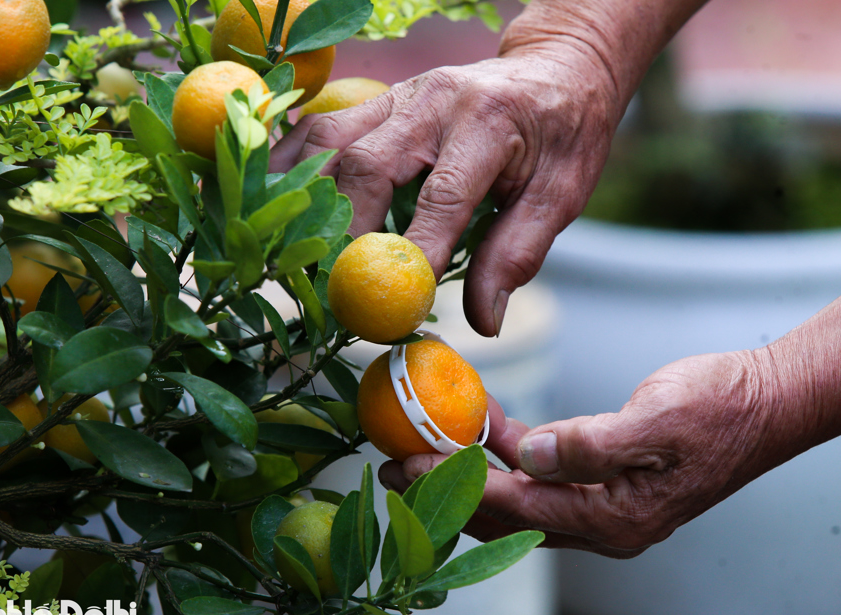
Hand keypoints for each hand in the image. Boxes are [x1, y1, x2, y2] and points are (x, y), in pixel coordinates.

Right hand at [271, 40, 617, 336]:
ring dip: (307, 199)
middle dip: (347, 232)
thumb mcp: (561, 195)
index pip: (444, 196)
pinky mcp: (380, 99)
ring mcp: (400, 93)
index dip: (416, 253)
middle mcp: (435, 100)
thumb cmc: (564, 135)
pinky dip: (293, 164)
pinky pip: (321, 128)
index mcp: (491, 122)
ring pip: (331, 140)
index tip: (398, 305)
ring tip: (293, 252)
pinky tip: (275, 200)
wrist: (558, 68)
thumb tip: (483, 321)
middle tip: (338, 289)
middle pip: (368, 163)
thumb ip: (518, 254)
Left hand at [380, 350, 798, 557]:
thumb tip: (530, 455)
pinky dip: (508, 452)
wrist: (767, 404)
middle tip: (391, 467)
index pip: (515, 506)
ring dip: (470, 472)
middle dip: (446, 492)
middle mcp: (603, 524)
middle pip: (505, 515)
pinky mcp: (604, 482)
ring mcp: (603, 506)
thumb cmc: (721, 407)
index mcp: (613, 517)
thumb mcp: (659, 417)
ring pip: (517, 497)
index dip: (454, 483)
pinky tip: (483, 423)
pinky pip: (542, 475)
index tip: (406, 462)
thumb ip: (592, 444)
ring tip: (423, 445)